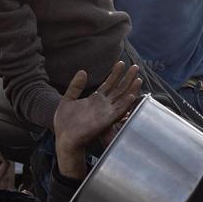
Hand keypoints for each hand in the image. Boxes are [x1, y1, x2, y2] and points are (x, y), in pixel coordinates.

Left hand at [53, 62, 140, 178]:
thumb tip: (83, 71)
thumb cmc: (65, 123)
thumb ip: (76, 87)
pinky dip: (125, 105)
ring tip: (138, 79)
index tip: (121, 62)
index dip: (115, 73)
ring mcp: (105, 113)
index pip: (109, 83)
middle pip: (118, 89)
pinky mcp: (105, 122)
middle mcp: (103, 105)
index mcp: (95, 99)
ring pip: (121, 99)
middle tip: (135, 66)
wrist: (64, 139)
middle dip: (127, 78)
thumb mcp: (68, 100)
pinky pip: (118, 112)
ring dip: (131, 89)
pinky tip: (131, 96)